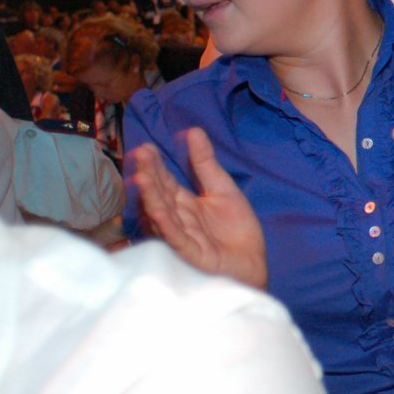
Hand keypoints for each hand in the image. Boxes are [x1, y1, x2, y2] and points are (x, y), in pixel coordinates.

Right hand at [130, 130, 266, 288]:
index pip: (165, 181)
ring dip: (151, 197)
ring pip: (161, 215)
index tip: (145, 147)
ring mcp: (180, 236)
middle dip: (149, 175)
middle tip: (140, 154)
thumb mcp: (223, 189)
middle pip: (159, 194)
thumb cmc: (237, 230)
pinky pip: (174, 237)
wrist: (253, 263)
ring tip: (142, 177)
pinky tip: (156, 209)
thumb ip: (206, 163)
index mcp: (183, 203)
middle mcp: (176, 218)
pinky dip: (165, 224)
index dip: (155, 165)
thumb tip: (194, 130)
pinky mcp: (189, 252)